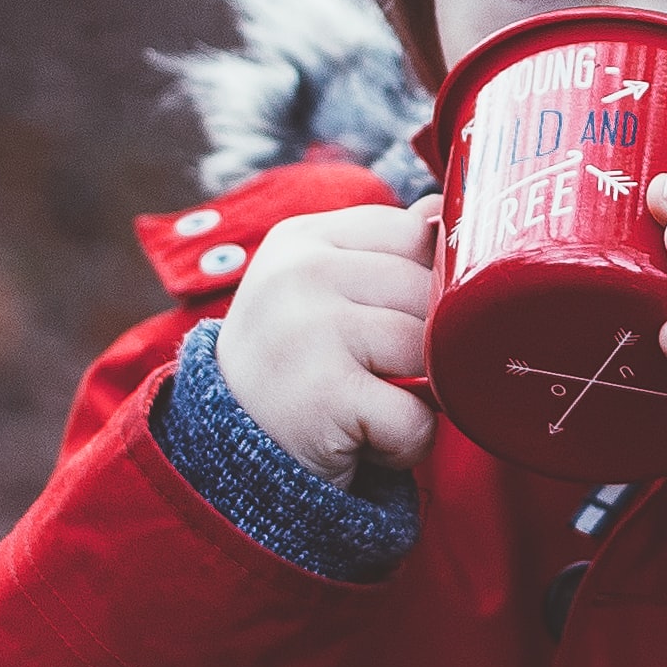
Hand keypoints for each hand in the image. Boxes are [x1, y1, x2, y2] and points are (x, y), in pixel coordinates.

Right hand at [211, 197, 441, 488]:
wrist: (224, 459)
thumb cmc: (294, 371)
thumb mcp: (323, 293)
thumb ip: (382, 250)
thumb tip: (441, 207)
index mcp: (302, 239)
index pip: (412, 235)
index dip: (421, 287)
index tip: (381, 323)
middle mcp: (300, 273)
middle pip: (428, 292)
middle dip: (423, 346)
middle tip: (370, 377)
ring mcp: (309, 329)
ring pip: (430, 351)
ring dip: (420, 397)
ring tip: (366, 408)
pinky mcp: (324, 395)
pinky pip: (416, 417)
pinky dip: (405, 445)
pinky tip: (363, 442)